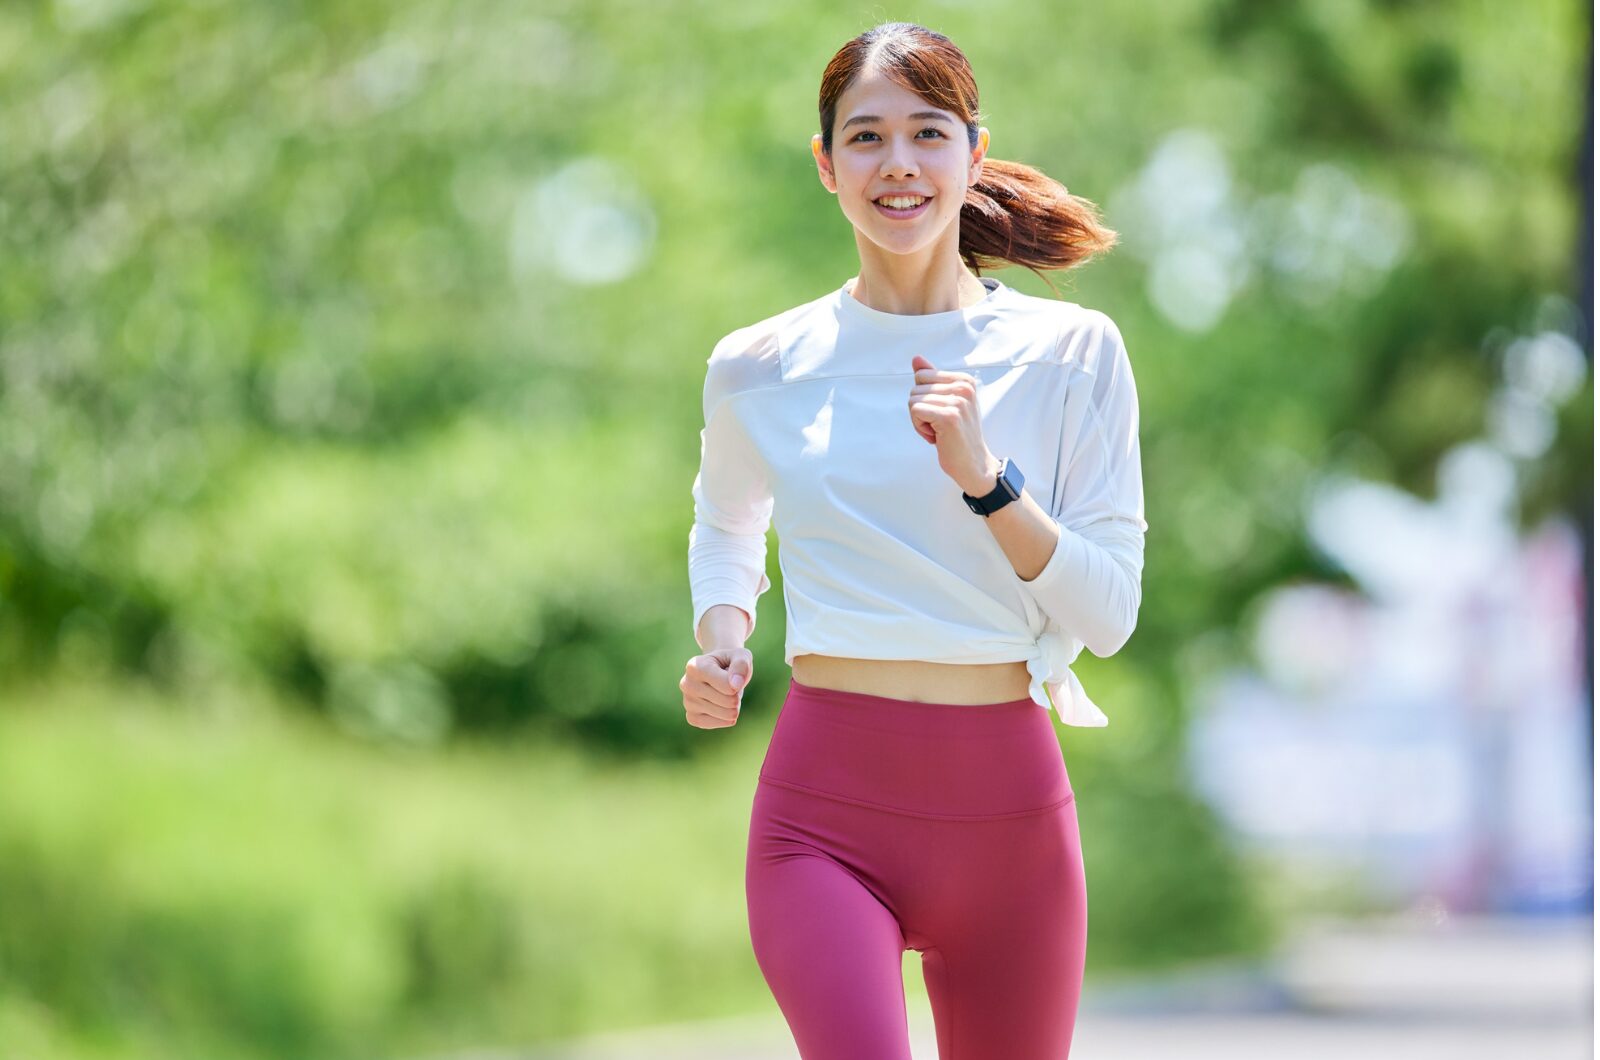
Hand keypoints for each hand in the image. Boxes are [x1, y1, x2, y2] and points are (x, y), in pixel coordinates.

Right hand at [680, 648, 750, 728]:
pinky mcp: (691, 717)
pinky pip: (716, 723)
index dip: (738, 683)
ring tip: (725, 694)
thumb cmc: (730, 662)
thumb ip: (741, 666)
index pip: (727, 686)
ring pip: (725, 714)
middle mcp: (686, 684)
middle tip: (729, 686)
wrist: (719, 670)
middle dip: (736, 695)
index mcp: (695, 666)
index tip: (733, 675)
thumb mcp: (741, 656)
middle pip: (728, 701)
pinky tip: (722, 707)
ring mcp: (687, 702)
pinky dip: (725, 718)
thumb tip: (735, 685)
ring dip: (733, 707)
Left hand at [908, 354, 1001, 495]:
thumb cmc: (957, 434)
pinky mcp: (949, 416)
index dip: (924, 396)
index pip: (922, 375)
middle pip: (916, 388)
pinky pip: (915, 411)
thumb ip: (932, 379)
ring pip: (913, 401)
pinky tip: (935, 436)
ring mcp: (958, 401)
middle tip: (939, 425)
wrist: (974, 463)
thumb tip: (916, 358)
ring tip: (939, 431)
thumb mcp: (947, 401)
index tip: (940, 412)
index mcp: (965, 380)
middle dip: (920, 409)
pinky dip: (919, 427)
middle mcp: (964, 387)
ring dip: (919, 421)